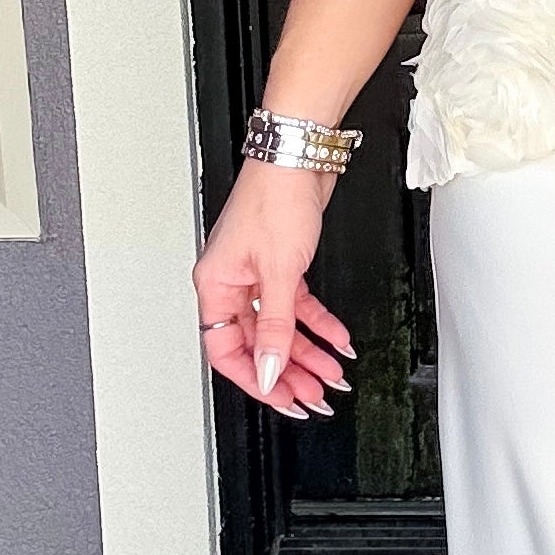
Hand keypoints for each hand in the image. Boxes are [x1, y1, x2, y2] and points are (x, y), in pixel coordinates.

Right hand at [194, 161, 357, 416]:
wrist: (298, 157)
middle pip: (257, 342)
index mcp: (216, 285)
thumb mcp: (279, 273)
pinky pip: (298, 306)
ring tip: (331, 374)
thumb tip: (267, 369)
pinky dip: (319, 324)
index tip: (280, 397)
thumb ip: (276, 326)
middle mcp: (232, 282)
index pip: (226, 350)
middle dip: (286, 371)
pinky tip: (338, 339)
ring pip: (281, 327)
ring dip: (307, 352)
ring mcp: (257, 274)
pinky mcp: (282, 264)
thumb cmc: (275, 198)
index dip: (253, 378)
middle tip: (311, 396)